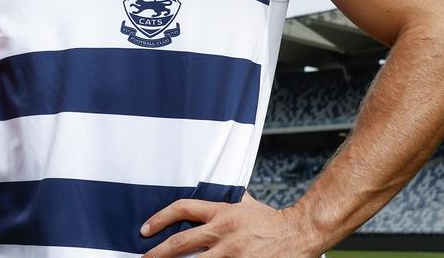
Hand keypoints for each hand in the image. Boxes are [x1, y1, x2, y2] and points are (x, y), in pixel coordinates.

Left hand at [141, 193, 321, 257]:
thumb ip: (225, 200)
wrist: (298, 233)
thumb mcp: (245, 204)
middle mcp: (224, 232)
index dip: (160, 218)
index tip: (144, 229)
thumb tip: (206, 192)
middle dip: (157, 253)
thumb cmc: (269, 221)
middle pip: (181, 243)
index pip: (184, 209)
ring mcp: (232, 253)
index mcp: (222, 212)